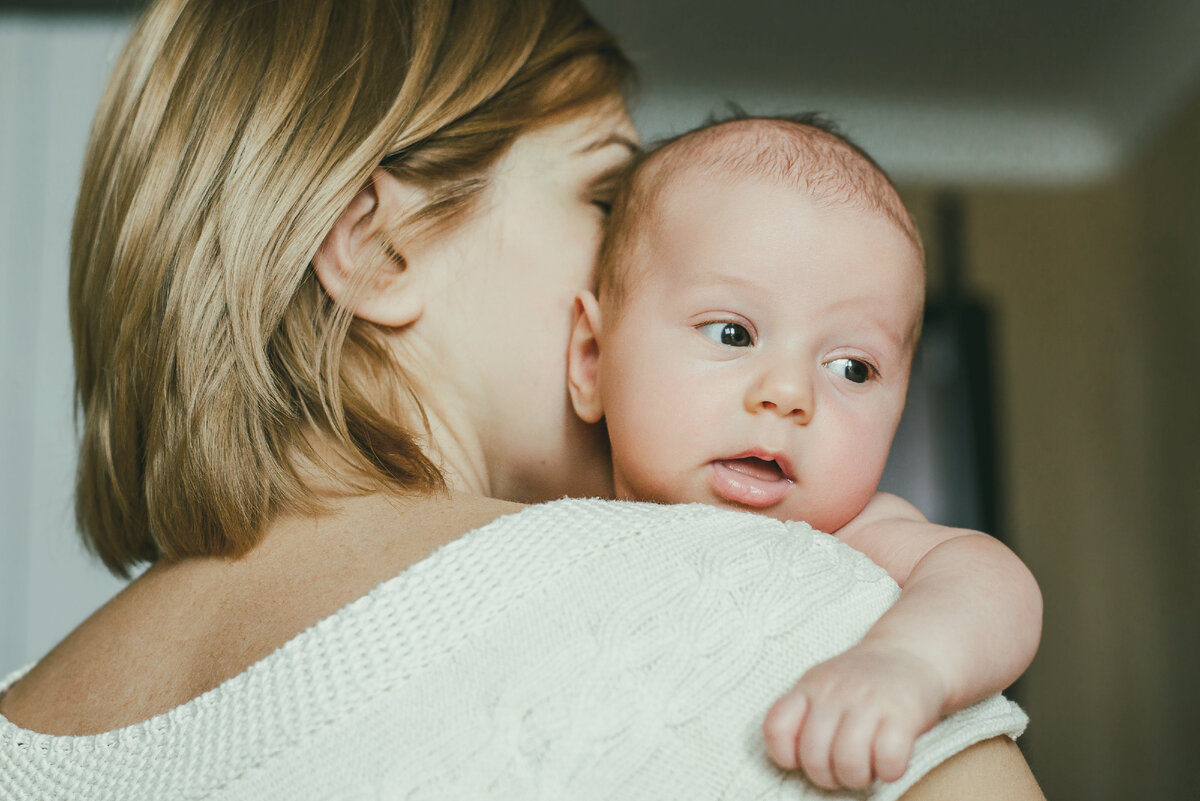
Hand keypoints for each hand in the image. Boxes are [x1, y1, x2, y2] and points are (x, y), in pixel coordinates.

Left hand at [762, 640, 948, 789]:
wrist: (910, 651)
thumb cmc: (862, 680)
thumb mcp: (823, 684)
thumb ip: (805, 714)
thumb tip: (794, 760)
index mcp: (810, 686)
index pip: (775, 729)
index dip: (785, 755)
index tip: (803, 758)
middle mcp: (835, 691)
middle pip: (813, 757)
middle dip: (828, 777)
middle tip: (843, 769)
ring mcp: (869, 701)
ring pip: (848, 763)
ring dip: (857, 777)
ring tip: (866, 768)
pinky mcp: (904, 713)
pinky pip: (888, 760)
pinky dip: (889, 771)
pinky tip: (890, 762)